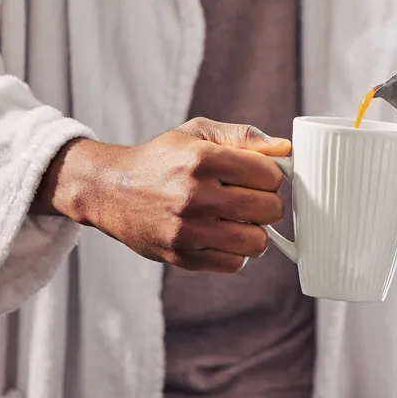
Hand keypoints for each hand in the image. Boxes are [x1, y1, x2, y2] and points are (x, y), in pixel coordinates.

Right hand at [34, 117, 291, 272]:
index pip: (270, 175)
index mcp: (203, 159)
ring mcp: (188, 229)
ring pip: (257, 241)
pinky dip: (236, 252)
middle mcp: (196, 195)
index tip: (259, 177)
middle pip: (269, 209)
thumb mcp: (198, 133)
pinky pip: (234, 263)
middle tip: (251, 199)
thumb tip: (286, 149)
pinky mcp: (182, 256)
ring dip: (255, 231)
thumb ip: (243, 137)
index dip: (271, 176)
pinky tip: (223, 236)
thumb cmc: (162, 159)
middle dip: (267, 203)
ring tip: (240, 220)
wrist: (111, 190)